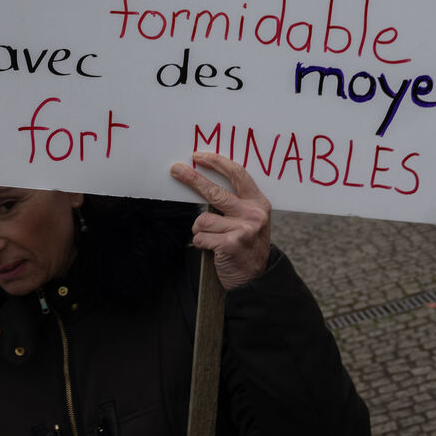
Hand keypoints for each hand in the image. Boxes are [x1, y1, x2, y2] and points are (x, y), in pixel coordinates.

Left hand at [170, 152, 271, 288]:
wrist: (257, 279)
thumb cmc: (247, 247)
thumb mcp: (250, 221)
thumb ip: (235, 203)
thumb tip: (203, 183)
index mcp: (259, 203)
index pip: (237, 174)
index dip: (217, 162)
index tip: (199, 156)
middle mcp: (253, 214)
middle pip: (215, 191)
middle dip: (192, 179)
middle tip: (176, 169)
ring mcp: (243, 229)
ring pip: (203, 220)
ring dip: (201, 231)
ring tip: (213, 240)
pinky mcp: (231, 244)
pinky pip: (201, 237)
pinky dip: (201, 244)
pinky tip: (213, 250)